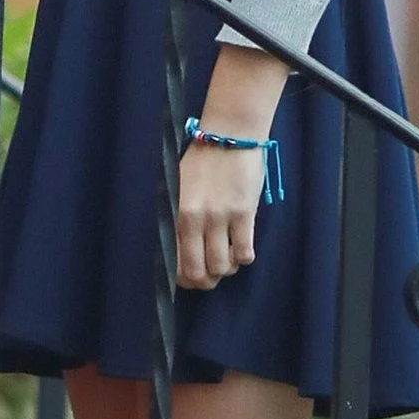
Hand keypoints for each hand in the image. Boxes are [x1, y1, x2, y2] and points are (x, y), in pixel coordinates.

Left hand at [176, 142, 265, 288]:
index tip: (191, 277)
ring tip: (228, 257)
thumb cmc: (204, 161)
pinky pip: (244, 253)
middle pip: (198, 272)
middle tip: (211, 274)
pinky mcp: (244, 214)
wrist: (230, 136)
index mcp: (175, 212)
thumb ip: (178, 217)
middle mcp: (194, 218)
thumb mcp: (180, 187)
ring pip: (221, 267)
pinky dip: (243, 258)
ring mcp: (219, 217)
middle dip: (205, 281)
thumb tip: (179, 250)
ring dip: (226, 269)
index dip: (183, 278)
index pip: (173, 261)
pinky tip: (241, 247)